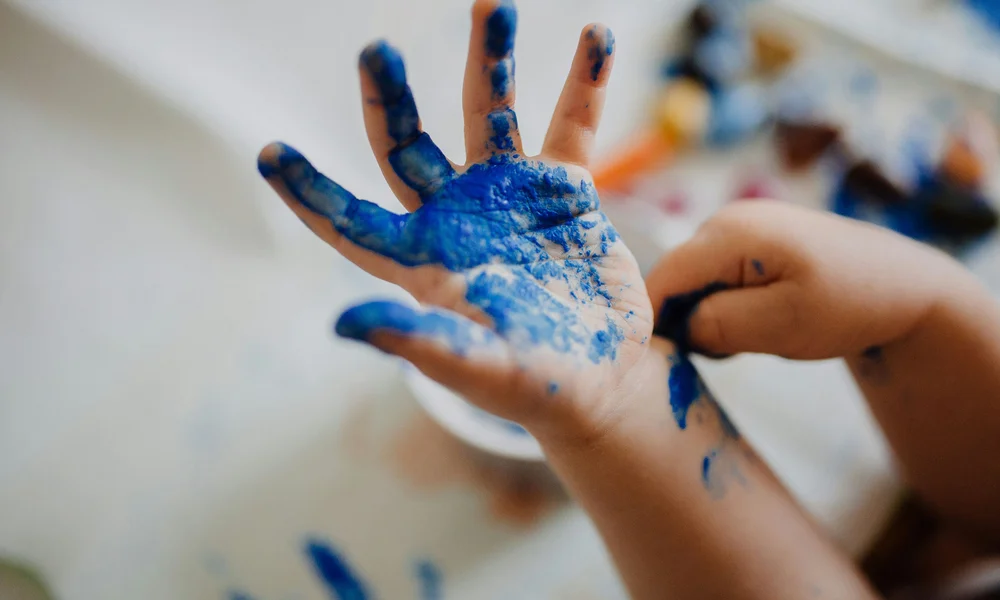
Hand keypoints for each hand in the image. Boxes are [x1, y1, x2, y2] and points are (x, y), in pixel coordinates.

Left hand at [257, 0, 651, 439]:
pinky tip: (595, 36)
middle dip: (392, 98)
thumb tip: (341, 323)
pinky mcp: (562, 189)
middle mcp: (457, 216)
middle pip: (408, 145)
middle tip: (378, 49)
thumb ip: (420, 341)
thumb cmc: (537, 385)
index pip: (351, 220)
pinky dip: (583, 84)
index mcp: (423, 260)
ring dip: (491, 60)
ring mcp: (509, 195)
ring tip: (495, 4)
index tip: (269, 152)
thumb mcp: (479, 367)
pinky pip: (570, 126)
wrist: (604, 376)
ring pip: (488, 113)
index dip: (310, 190)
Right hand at [646, 201, 963, 358]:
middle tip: (729, 352)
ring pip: (693, 282)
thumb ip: (717, 325)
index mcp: (731, 233)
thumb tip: (676, 327)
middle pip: (674, 279)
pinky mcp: (749, 240)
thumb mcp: (781, 325)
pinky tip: (758, 321)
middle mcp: (725, 220)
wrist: (903, 285)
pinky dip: (724, 306)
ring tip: (752, 337)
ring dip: (708, 316)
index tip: (670, 360)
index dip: (654, 321)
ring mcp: (737, 226)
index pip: (662, 278)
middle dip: (687, 321)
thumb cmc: (848, 305)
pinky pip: (714, 278)